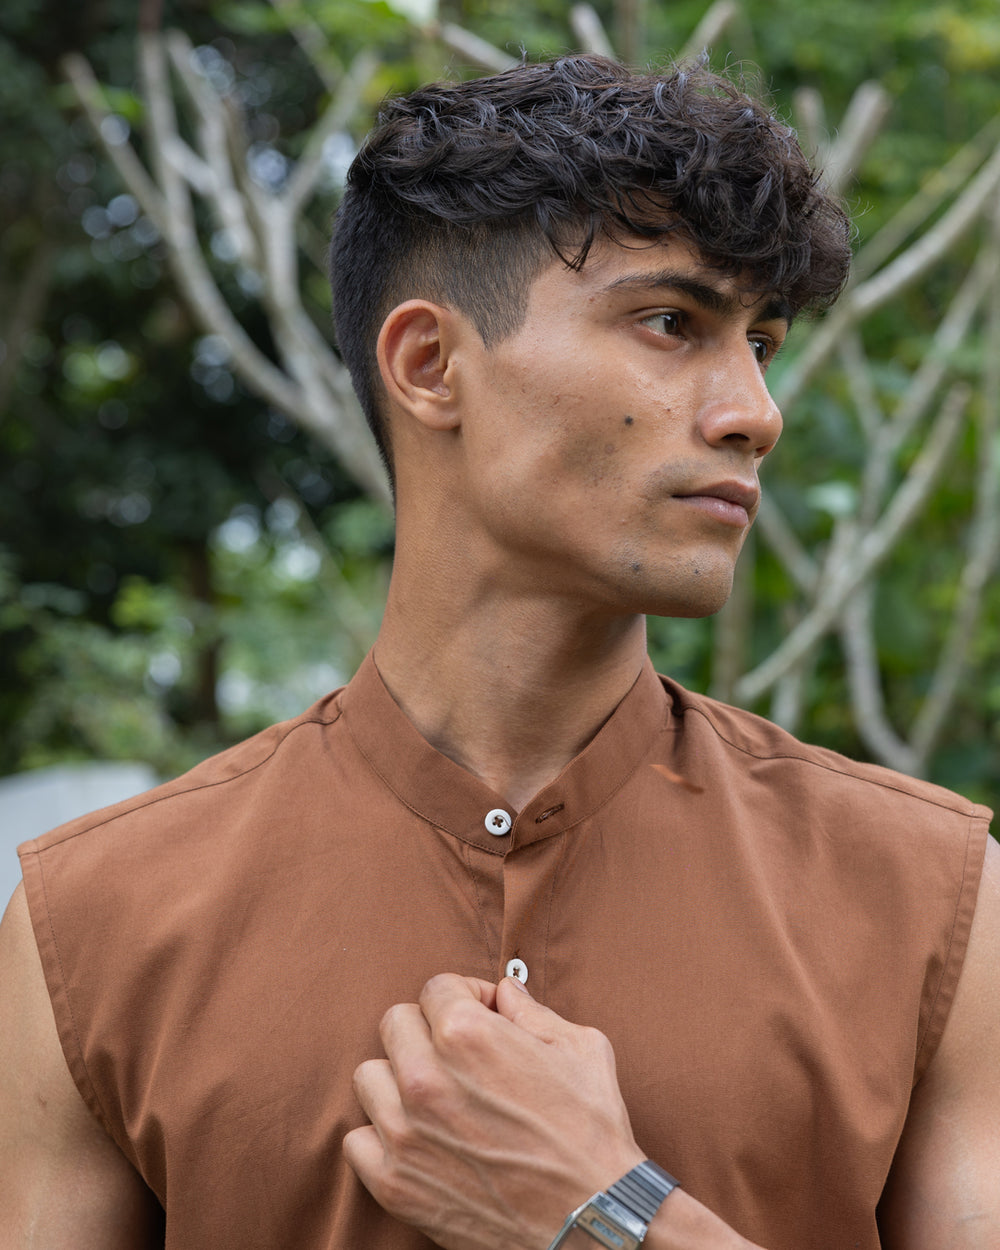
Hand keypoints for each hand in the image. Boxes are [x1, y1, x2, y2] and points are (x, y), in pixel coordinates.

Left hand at [343, 973, 644, 1249]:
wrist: (591, 1220)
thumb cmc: (591, 1133)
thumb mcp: (580, 1048)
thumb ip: (531, 1010)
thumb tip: (503, 993)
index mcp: (466, 1034)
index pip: (437, 987)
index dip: (467, 996)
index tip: (484, 1018)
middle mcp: (425, 1076)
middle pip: (395, 1023)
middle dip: (429, 1029)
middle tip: (461, 1056)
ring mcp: (404, 1132)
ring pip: (370, 1076)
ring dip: (400, 1080)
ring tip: (438, 1098)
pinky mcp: (394, 1182)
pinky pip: (358, 1139)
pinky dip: (383, 1136)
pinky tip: (421, 1139)